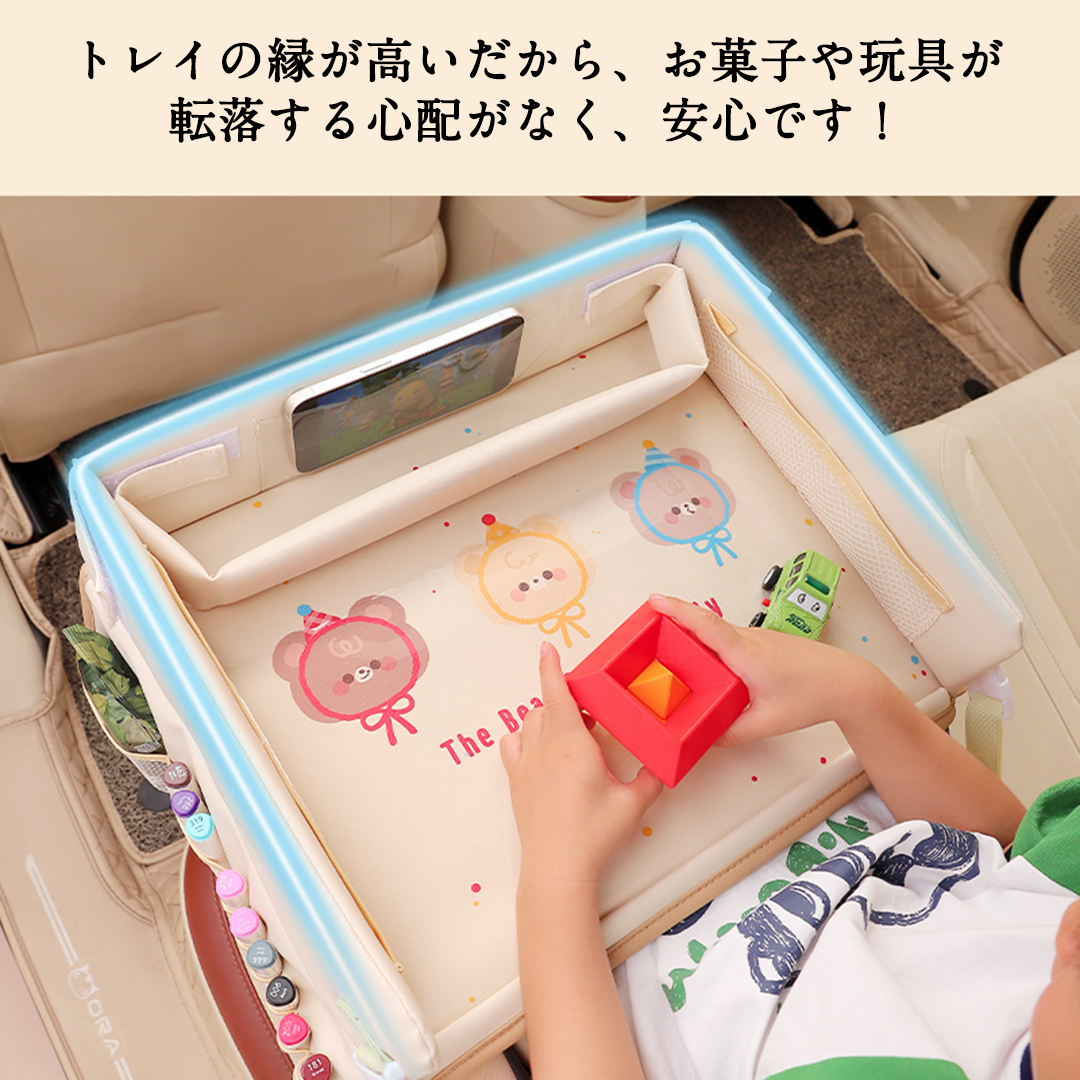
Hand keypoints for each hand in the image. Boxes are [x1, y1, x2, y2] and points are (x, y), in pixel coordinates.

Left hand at [501, 642, 663, 886]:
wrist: (558, 866)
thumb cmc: (593, 834)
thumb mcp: (634, 804)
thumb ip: (651, 779)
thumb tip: (661, 766)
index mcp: (572, 744)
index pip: (557, 693)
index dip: (551, 667)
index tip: (546, 647)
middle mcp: (544, 747)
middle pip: (547, 706)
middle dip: (565, 701)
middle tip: (589, 713)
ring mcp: (525, 764)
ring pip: (529, 722)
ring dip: (547, 717)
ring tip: (569, 732)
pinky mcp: (516, 781)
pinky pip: (512, 745)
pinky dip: (524, 738)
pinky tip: (540, 749)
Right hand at [648, 594, 885, 745]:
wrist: (849, 683)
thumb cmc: (814, 695)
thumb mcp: (767, 722)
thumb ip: (731, 733)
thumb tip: (705, 739)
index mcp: (745, 652)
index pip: (704, 624)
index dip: (676, 610)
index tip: (654, 600)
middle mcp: (748, 638)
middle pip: (703, 623)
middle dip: (673, 620)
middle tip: (645, 627)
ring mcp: (756, 638)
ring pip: (715, 631)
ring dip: (691, 632)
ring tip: (667, 645)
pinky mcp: (762, 643)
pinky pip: (727, 638)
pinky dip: (709, 642)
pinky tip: (703, 661)